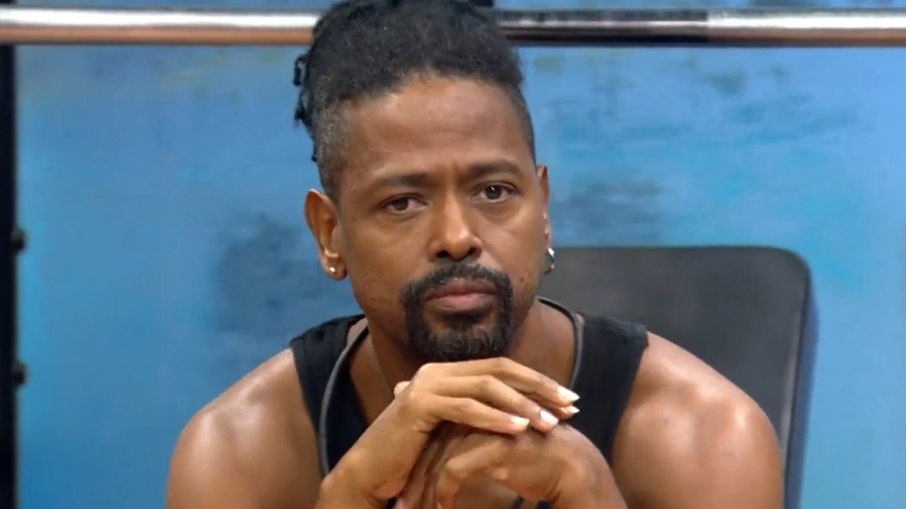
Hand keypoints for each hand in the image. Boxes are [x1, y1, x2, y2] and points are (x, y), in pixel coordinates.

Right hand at [317, 358, 579, 507]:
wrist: (371, 473)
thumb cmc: (415, 458)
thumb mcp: (454, 432)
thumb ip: (480, 417)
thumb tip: (524, 417)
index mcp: (449, 373)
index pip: (502, 368)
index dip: (537, 382)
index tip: (568, 399)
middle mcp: (438, 372)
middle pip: (499, 370)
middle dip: (538, 388)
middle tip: (570, 405)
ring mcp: (426, 384)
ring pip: (485, 387)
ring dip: (521, 405)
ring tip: (549, 423)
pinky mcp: (418, 404)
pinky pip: (465, 409)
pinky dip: (494, 418)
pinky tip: (518, 430)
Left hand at [397, 425, 625, 508]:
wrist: (572, 468)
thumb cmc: (533, 460)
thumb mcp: (494, 447)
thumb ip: (466, 443)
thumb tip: (441, 452)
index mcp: (474, 408)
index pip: (433, 433)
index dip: (416, 462)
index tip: (402, 488)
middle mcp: (476, 412)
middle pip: (431, 444)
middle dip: (413, 478)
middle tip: (400, 505)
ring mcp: (485, 427)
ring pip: (438, 458)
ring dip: (423, 490)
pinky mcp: (494, 446)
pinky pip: (454, 471)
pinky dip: (444, 493)